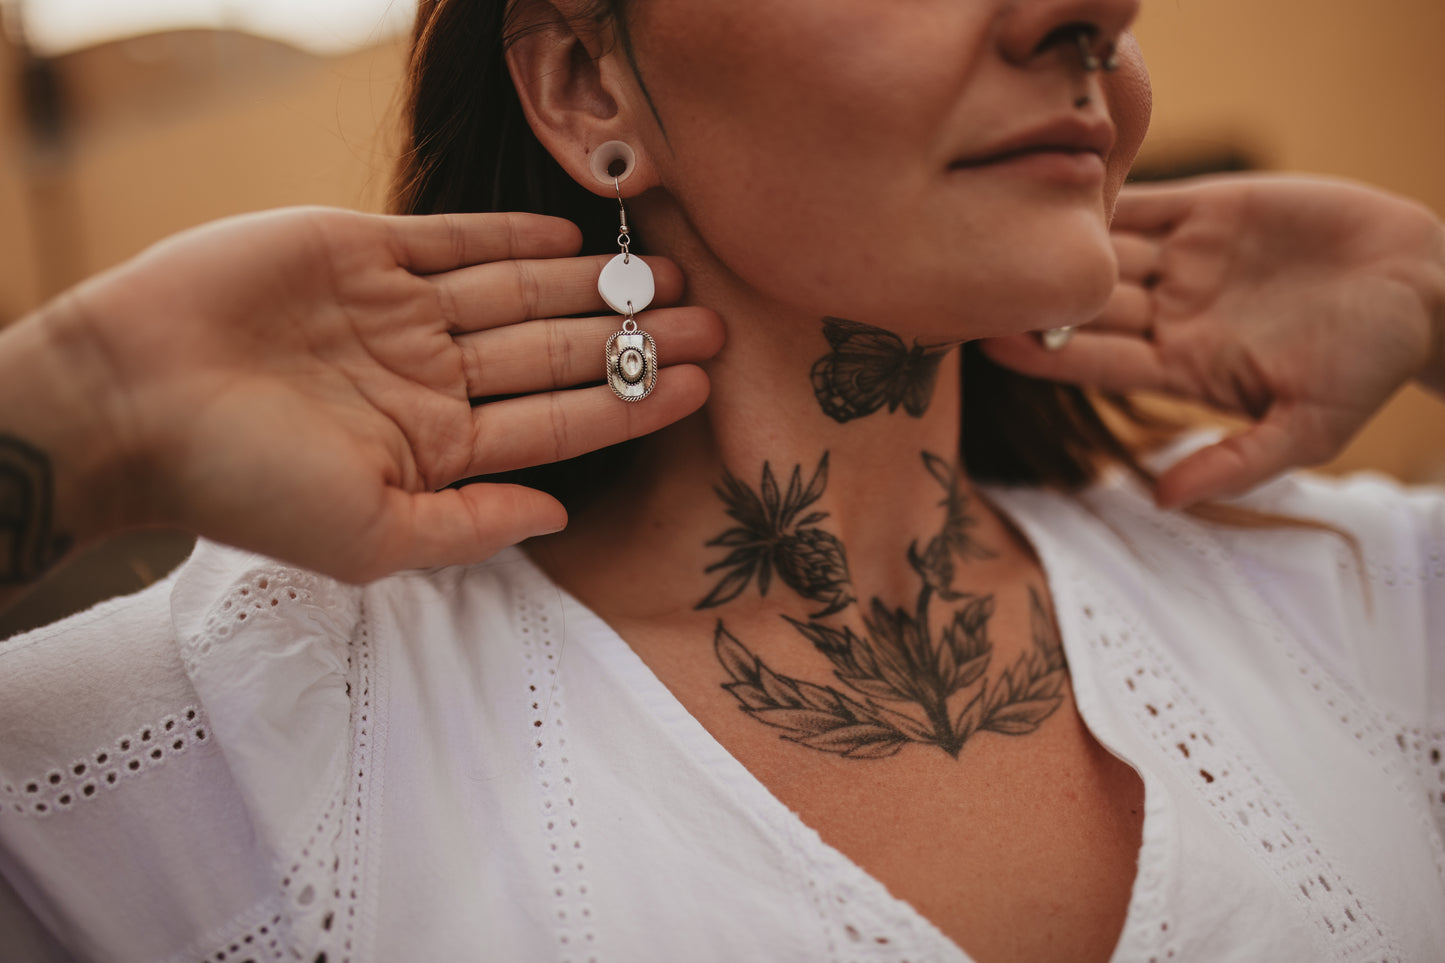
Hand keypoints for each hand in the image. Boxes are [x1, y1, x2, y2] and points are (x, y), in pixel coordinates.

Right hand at [24, 208, 721, 580]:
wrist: (130, 399)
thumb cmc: (241, 485)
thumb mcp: (367, 537)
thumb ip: (470, 530)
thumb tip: (560, 519)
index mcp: (436, 447)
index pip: (561, 421)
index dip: (633, 402)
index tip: (700, 383)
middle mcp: (429, 377)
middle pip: (558, 354)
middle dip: (635, 339)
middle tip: (713, 320)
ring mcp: (400, 312)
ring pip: (520, 294)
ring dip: (594, 286)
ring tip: (666, 274)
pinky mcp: (362, 250)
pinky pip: (454, 239)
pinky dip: (511, 235)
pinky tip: (572, 238)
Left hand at [981, 174, 1444, 507]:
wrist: (1426, 289)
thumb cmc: (1369, 368)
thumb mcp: (1308, 431)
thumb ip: (1236, 464)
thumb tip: (1164, 502)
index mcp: (1180, 364)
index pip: (1096, 360)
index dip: (1046, 352)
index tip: (991, 344)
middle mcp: (1170, 311)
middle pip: (1086, 303)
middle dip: (1035, 294)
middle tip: (973, 281)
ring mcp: (1186, 257)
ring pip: (1105, 248)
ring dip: (1059, 241)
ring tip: (1002, 226)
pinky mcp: (1210, 206)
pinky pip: (1147, 196)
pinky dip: (1108, 190)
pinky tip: (1062, 183)